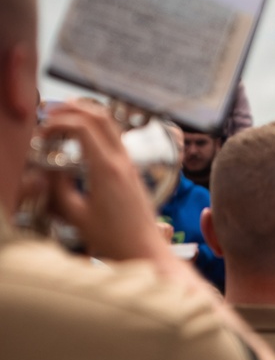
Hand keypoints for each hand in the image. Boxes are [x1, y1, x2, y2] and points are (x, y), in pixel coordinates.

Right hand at [39, 100, 170, 263]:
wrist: (146, 251)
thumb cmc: (114, 240)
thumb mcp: (76, 216)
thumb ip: (59, 189)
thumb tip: (50, 170)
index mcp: (107, 169)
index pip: (83, 127)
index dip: (59, 122)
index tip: (43, 132)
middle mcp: (122, 161)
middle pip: (100, 116)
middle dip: (73, 108)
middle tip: (51, 113)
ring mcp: (130, 164)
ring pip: (111, 124)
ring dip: (87, 116)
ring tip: (65, 119)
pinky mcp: (133, 171)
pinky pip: (115, 139)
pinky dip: (97, 131)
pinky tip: (82, 141)